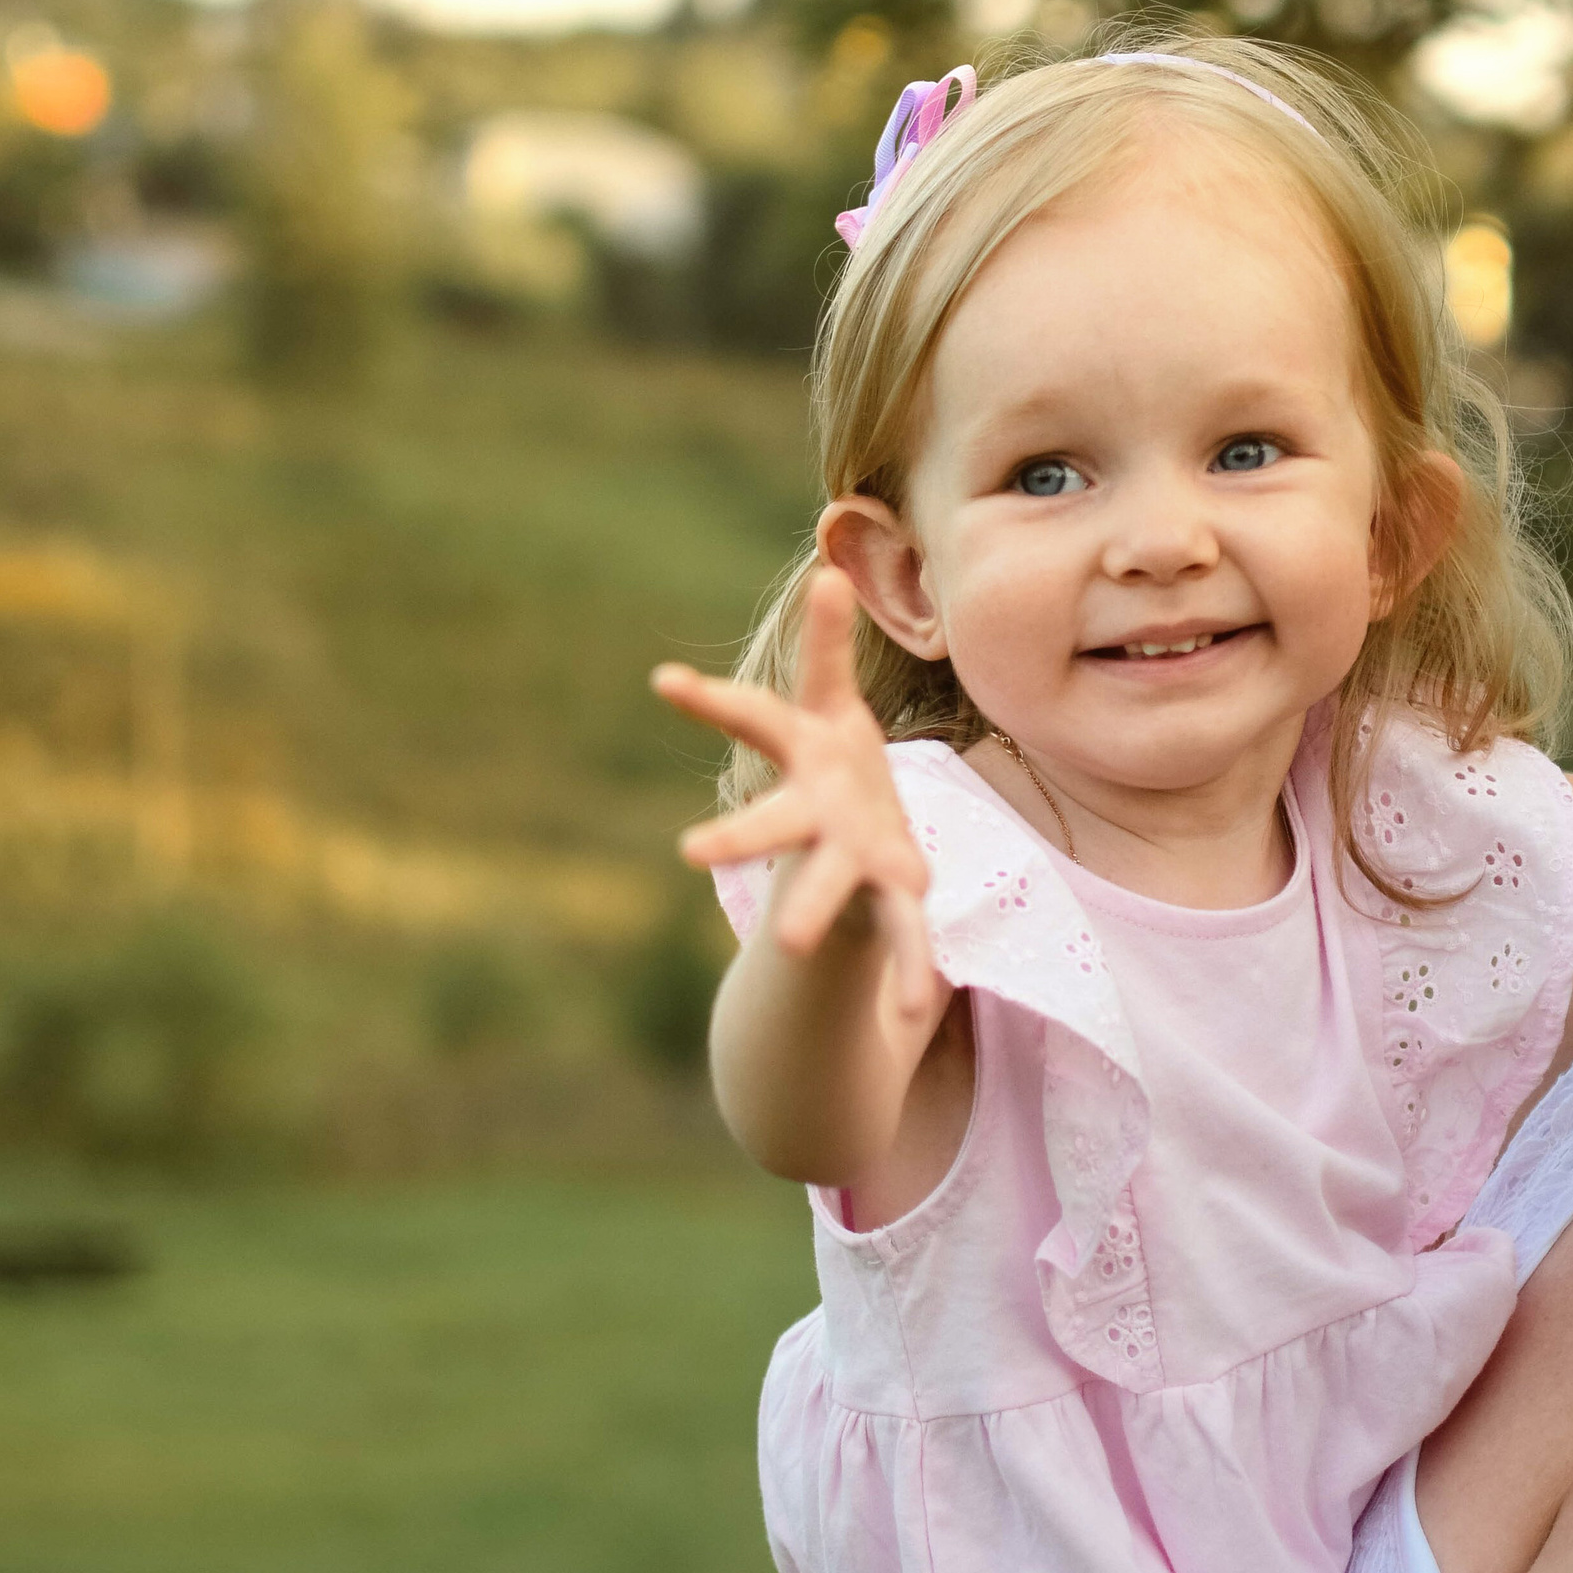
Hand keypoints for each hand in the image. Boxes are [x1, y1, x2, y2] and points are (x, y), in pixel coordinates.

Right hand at [652, 566, 937, 1018]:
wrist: (853, 852)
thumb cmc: (837, 771)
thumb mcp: (830, 707)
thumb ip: (826, 643)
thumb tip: (824, 558)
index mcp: (804, 759)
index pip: (755, 719)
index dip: (712, 700)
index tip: (664, 681)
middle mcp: (813, 816)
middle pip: (772, 822)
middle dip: (738, 835)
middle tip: (691, 852)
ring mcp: (849, 862)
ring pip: (826, 889)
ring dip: (812, 916)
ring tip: (793, 951)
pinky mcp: (892, 899)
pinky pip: (901, 938)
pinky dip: (905, 972)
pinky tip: (908, 1014)